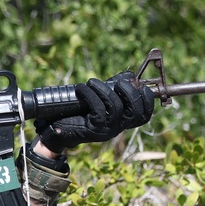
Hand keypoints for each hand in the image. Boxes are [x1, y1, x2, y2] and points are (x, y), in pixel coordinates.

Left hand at [35, 71, 153, 153]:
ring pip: (116, 108)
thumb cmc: (79, 111)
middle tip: (118, 82)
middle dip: (130, 93)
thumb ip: (115, 88)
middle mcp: (118, 127)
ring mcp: (107, 130)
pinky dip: (90, 94)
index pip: (144, 115)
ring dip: (104, 90)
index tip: (140, 86)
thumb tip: (130, 75)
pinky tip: (82, 88)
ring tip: (92, 82)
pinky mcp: (93, 130)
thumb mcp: (100, 99)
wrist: (57, 129)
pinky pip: (98, 109)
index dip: (147, 100)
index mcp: (123, 121)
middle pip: (136, 112)